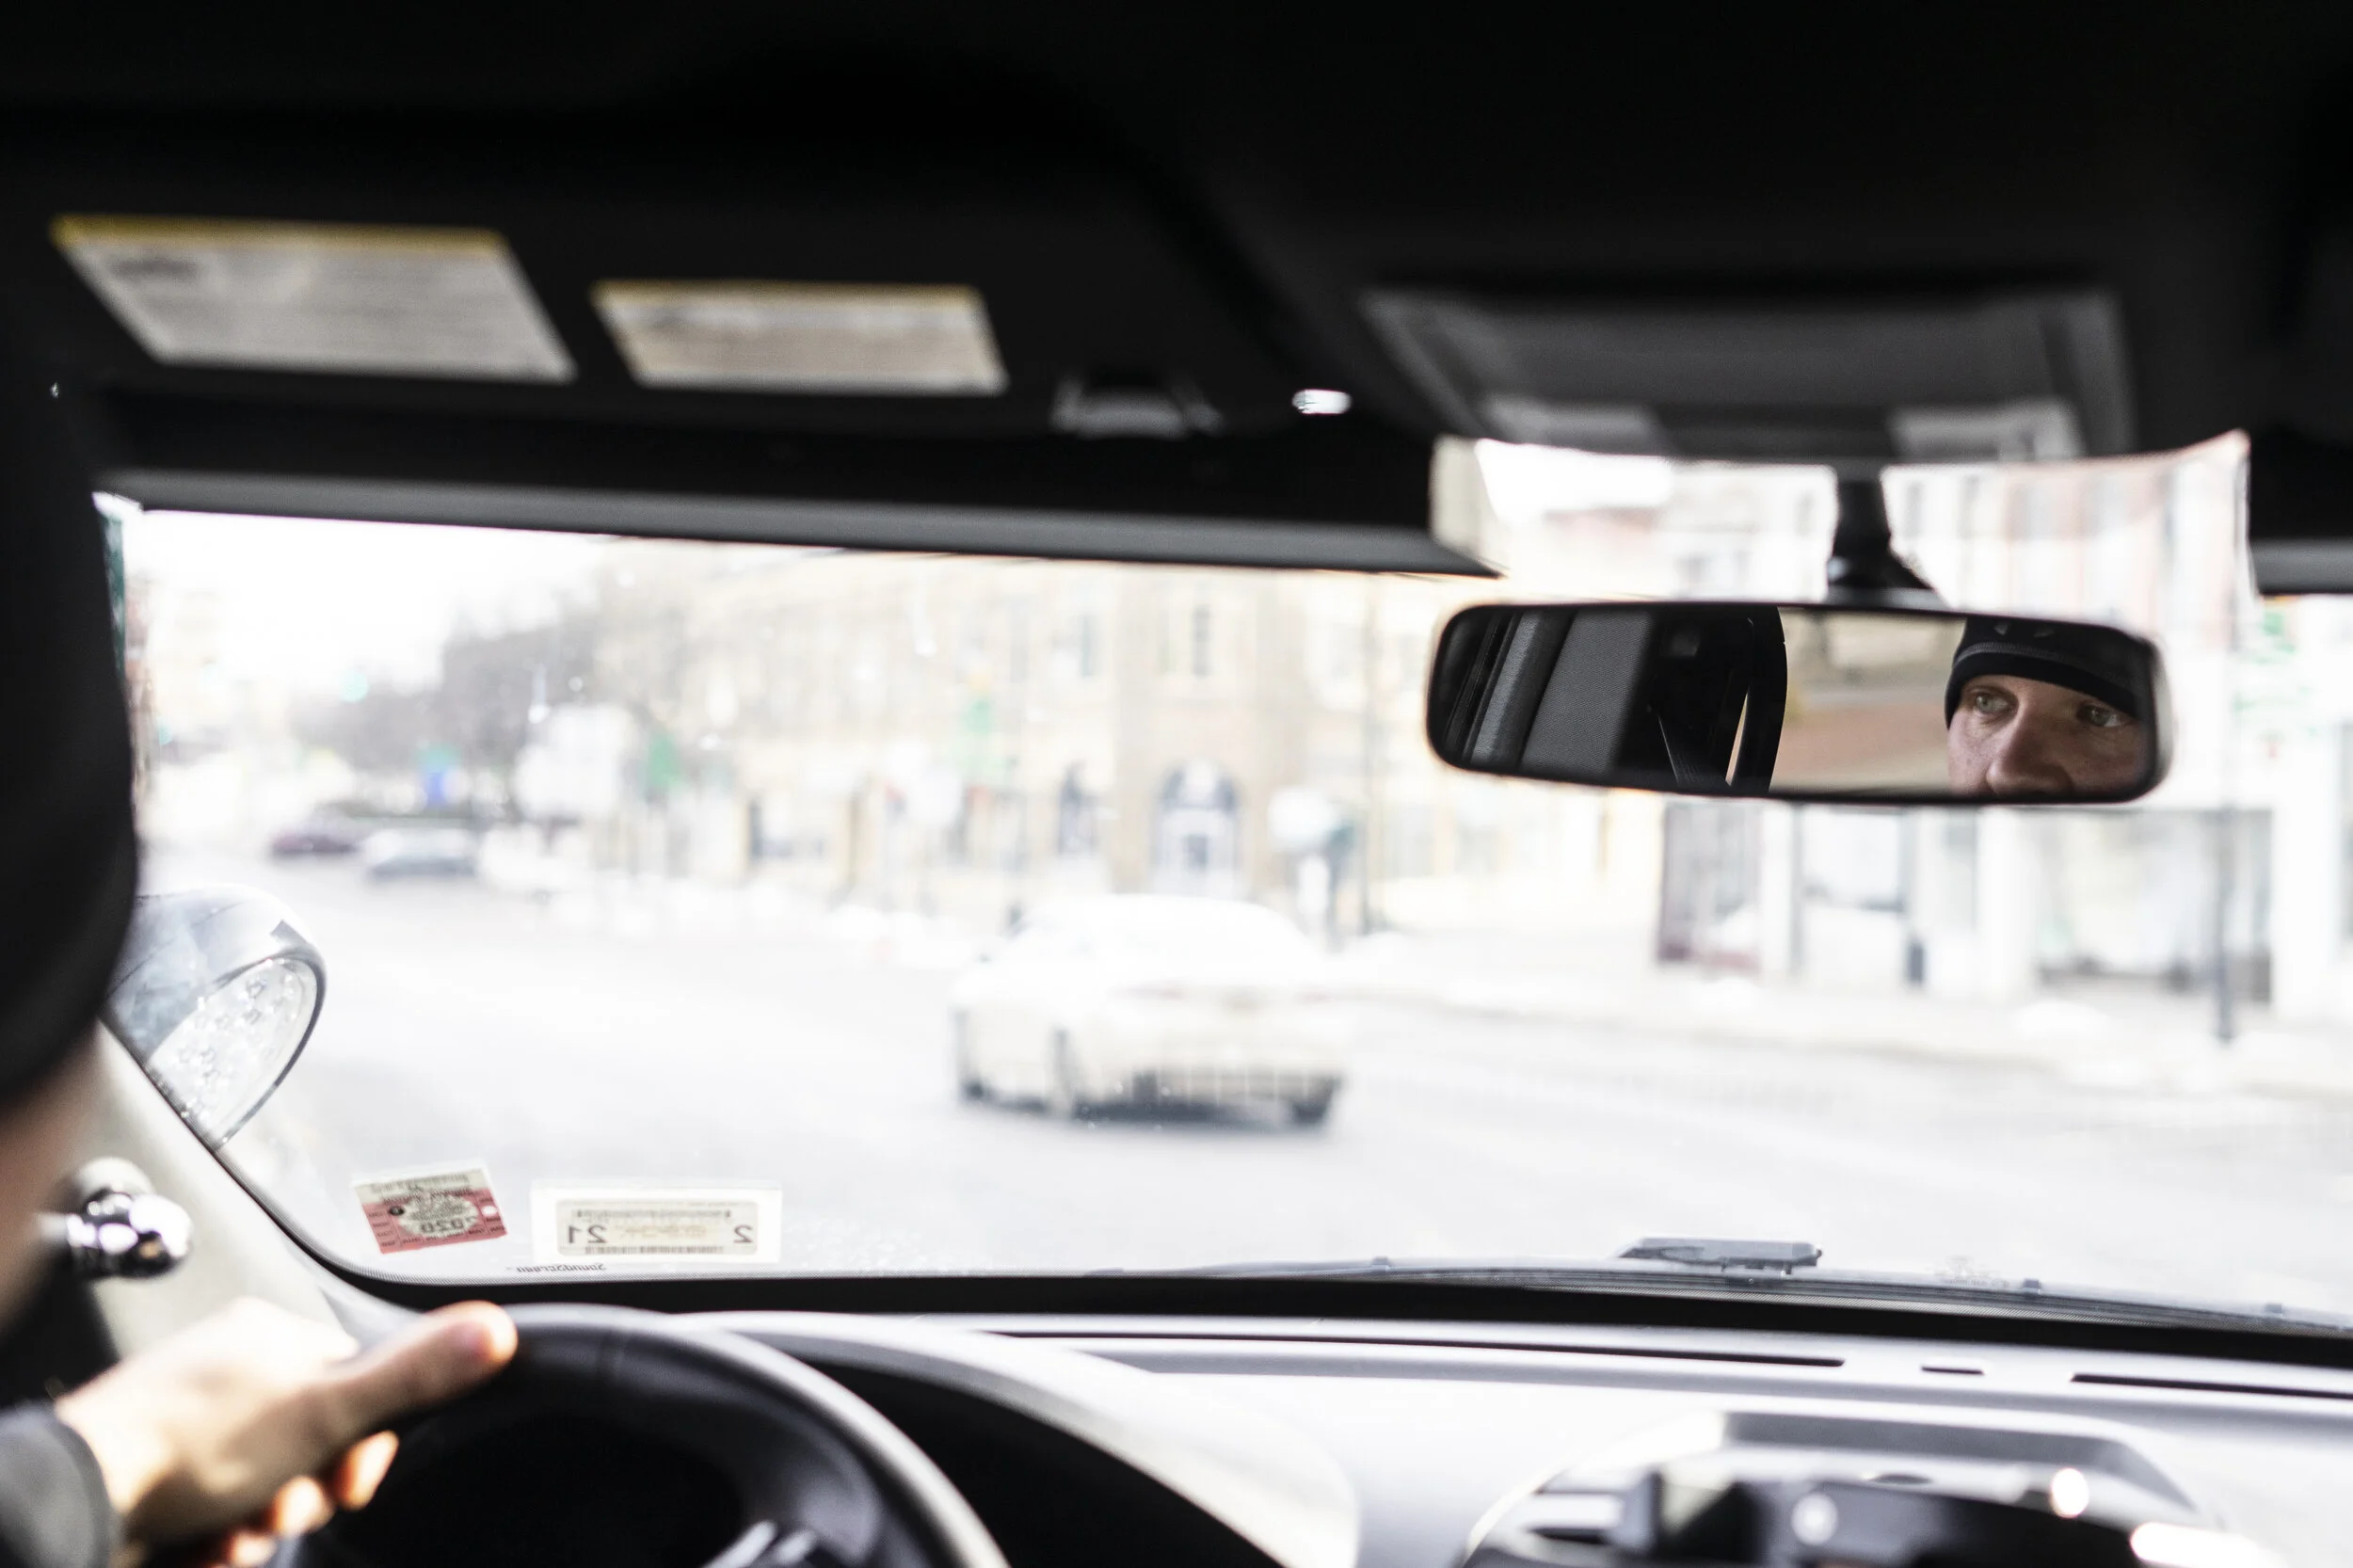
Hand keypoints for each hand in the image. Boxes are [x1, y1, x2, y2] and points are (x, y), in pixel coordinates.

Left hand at [55, 1297, 514, 1566]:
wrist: (84, 1496)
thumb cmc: (194, 1441)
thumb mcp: (327, 1407)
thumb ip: (414, 1372)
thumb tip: (497, 1327)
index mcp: (269, 1335)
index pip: (353, 1384)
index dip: (364, 1440)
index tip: (354, 1476)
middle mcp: (227, 1370)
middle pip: (308, 1441)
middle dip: (308, 1490)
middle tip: (290, 1505)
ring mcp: (185, 1422)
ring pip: (261, 1485)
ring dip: (262, 1524)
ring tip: (238, 1533)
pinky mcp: (153, 1475)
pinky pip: (212, 1512)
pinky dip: (217, 1540)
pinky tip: (207, 1547)